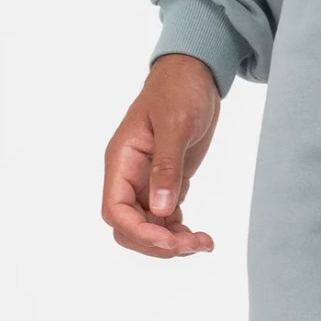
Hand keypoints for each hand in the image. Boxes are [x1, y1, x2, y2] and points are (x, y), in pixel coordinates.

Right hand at [102, 55, 220, 256]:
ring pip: (149, 229)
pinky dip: (180, 233)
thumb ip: (166, 167)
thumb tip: (160, 209)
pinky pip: (165, 221)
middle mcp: (129, 177)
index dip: (140, 232)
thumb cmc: (178, 91)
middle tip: (195, 244)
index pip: (115, 210)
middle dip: (159, 244)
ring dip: (173, 243)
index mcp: (121, 161)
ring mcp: (146, 184)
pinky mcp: (165, 185)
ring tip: (204, 242)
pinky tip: (201, 235)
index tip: (171, 240)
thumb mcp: (175, 125)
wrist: (193, 77)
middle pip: (130, 228)